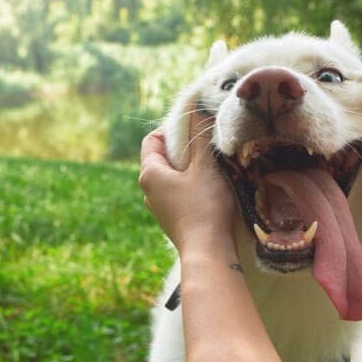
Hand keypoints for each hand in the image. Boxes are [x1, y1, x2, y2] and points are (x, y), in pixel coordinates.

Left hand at [139, 107, 236, 257]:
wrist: (208, 252)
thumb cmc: (204, 206)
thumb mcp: (205, 167)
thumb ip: (200, 137)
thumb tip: (196, 109)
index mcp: (149, 174)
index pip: (152, 140)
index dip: (172, 128)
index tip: (195, 126)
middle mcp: (148, 191)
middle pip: (163, 158)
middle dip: (184, 148)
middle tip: (208, 143)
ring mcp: (159, 208)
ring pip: (172, 177)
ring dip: (190, 168)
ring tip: (213, 165)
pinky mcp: (172, 220)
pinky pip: (178, 193)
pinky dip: (192, 186)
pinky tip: (212, 188)